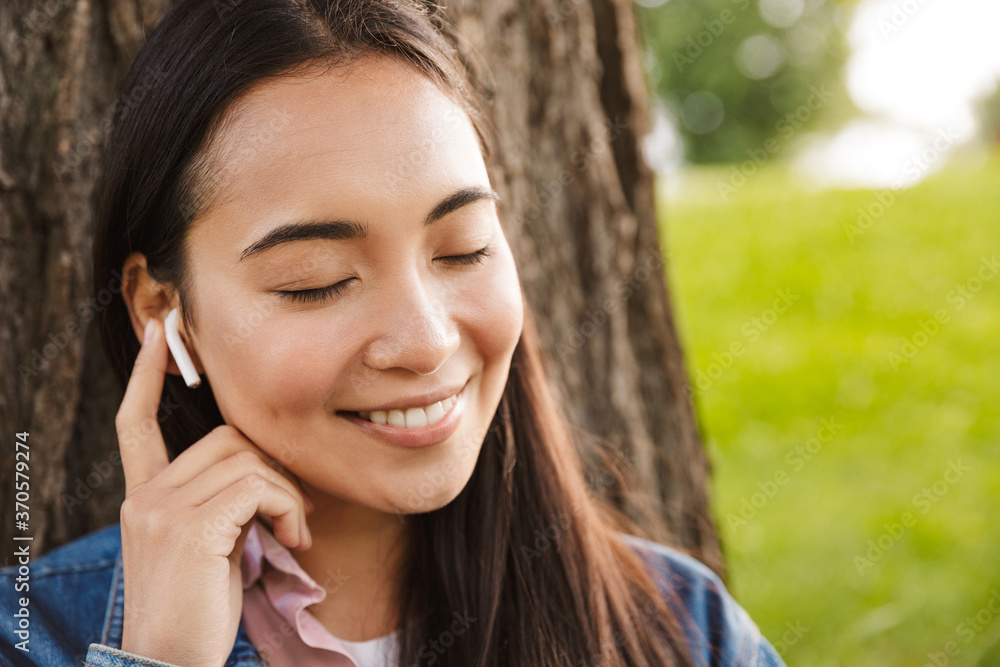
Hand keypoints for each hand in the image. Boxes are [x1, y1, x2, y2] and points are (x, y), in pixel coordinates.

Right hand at [114, 316, 312, 666]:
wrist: (171, 665)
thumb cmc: (199, 612)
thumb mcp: (207, 547)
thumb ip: (220, 504)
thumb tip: (266, 477)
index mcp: (143, 498)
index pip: (133, 423)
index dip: (145, 376)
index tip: (158, 333)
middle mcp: (145, 497)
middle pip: (225, 439)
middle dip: (273, 468)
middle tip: (296, 512)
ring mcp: (162, 510)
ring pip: (246, 459)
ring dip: (286, 493)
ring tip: (296, 534)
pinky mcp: (190, 527)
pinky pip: (257, 487)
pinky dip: (288, 508)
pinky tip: (294, 542)